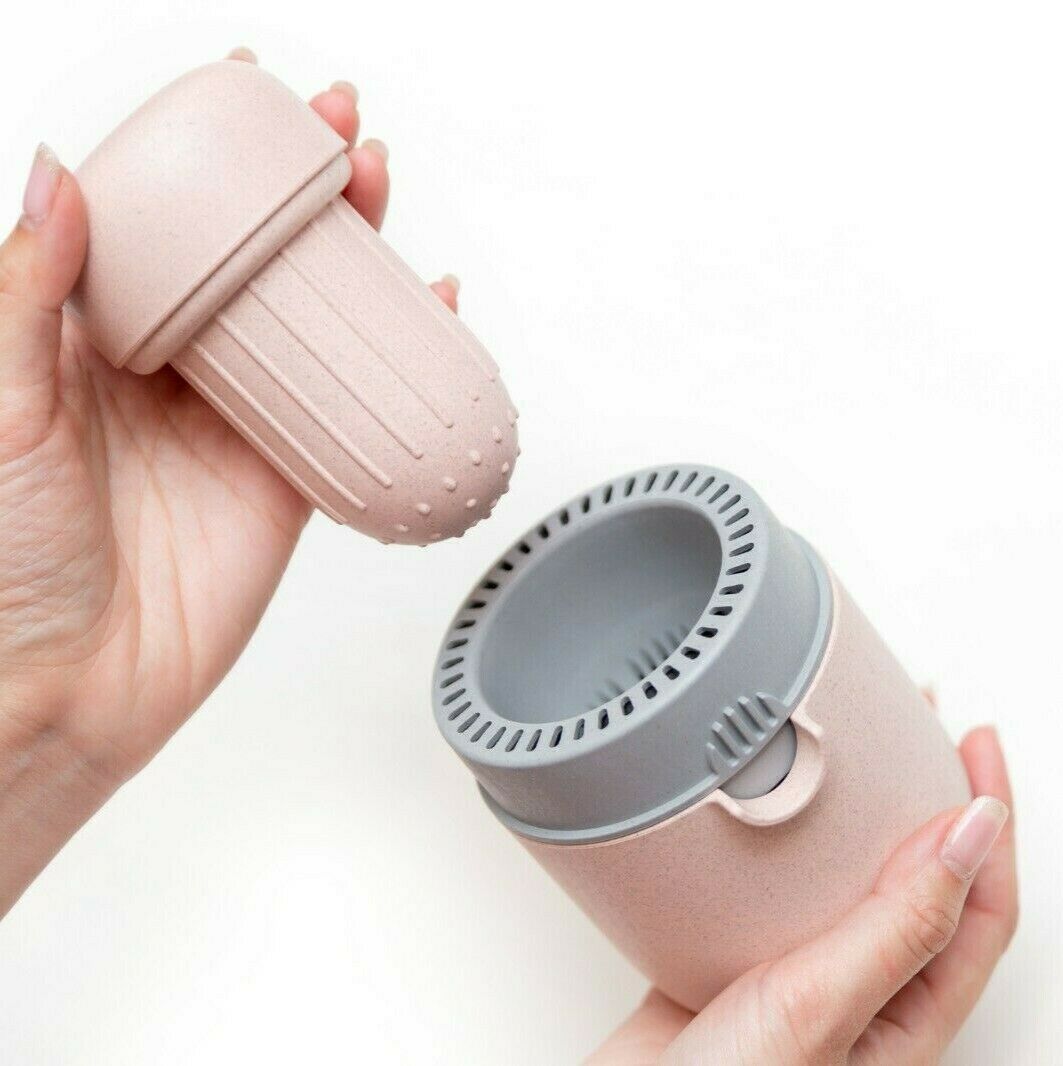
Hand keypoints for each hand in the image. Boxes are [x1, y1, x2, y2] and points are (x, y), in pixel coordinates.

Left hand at [0, 49, 459, 915]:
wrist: (67, 684)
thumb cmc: (6, 561)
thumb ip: (26, 292)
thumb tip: (57, 175)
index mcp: (92, 339)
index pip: (165, 223)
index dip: (208, 157)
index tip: (244, 96)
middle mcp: (171, 371)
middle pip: (253, 258)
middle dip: (299, 187)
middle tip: (339, 131)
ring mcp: (235, 423)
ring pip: (310, 320)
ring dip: (353, 252)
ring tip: (379, 189)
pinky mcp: (286, 480)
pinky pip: (350, 407)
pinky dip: (397, 358)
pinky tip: (427, 308)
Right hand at [589, 726, 1016, 1064]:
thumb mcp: (823, 1006)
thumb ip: (900, 923)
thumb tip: (973, 834)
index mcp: (906, 1017)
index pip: (979, 906)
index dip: (988, 821)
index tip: (976, 744)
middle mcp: (859, 991)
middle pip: (918, 881)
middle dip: (928, 800)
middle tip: (923, 729)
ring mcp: (795, 972)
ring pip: (844, 877)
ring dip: (855, 812)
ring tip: (855, 753)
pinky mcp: (733, 955)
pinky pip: (771, 883)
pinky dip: (776, 835)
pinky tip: (760, 809)